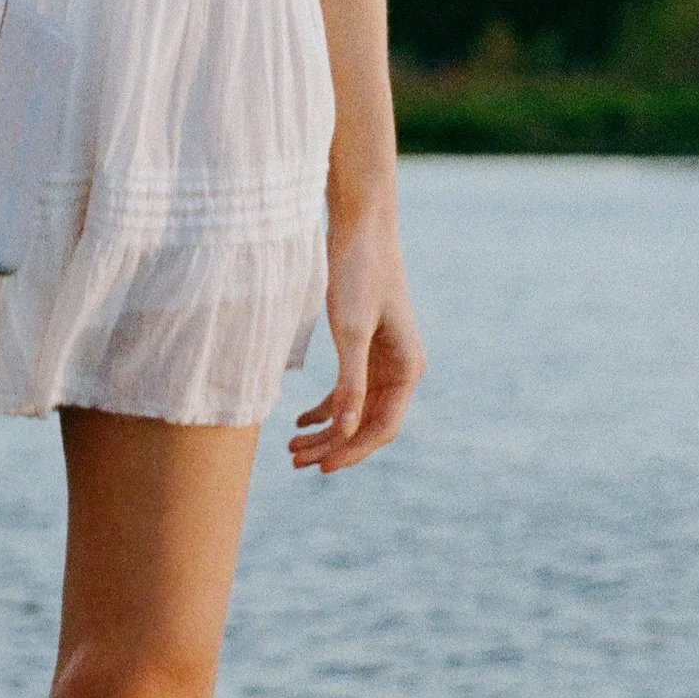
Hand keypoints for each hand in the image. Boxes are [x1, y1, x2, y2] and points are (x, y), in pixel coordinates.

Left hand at [289, 213, 423, 473]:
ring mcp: (384, 360)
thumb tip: (344, 431)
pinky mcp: (365, 348)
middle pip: (367, 424)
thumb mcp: (350, 331)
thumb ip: (349, 383)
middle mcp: (401, 369)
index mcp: (407, 368)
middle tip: (294, 463)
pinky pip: (348, 391)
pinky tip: (300, 421)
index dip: (352, 451)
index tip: (320, 468)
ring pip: (355, 410)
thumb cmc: (358, 275)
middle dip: (333, 446)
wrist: (359, 229)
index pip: (381, 427)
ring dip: (326, 432)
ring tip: (291, 449)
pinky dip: (325, 408)